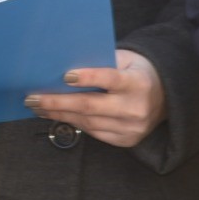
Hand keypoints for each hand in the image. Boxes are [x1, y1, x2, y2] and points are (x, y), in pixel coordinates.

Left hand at [27, 49, 166, 148]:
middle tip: (32, 98)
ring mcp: (132, 128)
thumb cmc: (135, 71)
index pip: (110, 79)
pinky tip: (56, 115)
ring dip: (59, 114)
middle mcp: (136, 108)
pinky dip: (73, 123)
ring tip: (38, 107)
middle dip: (58, 102)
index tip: (65, 75)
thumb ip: (100, 62)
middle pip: (91, 106)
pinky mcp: (127, 140)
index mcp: (137, 83)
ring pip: (89, 123)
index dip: (88, 77)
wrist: (165, 96)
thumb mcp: (124, 59)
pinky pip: (94, 133)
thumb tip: (62, 64)